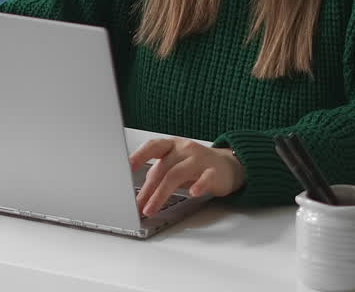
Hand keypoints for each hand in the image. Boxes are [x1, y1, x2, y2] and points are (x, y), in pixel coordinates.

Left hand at [130, 137, 245, 215]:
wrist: (229, 166)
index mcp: (172, 145)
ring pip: (177, 174)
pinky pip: (206, 177)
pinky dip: (199, 185)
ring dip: (161, 194)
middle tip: (137, 205)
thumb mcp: (175, 164)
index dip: (139, 155)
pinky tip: (192, 193)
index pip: (153, 146)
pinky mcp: (214, 172)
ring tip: (151, 209)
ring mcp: (200, 159)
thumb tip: (139, 191)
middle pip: (162, 168)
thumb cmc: (196, 165)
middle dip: (147, 189)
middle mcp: (184, 149)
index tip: (125, 167)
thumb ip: (159, 173)